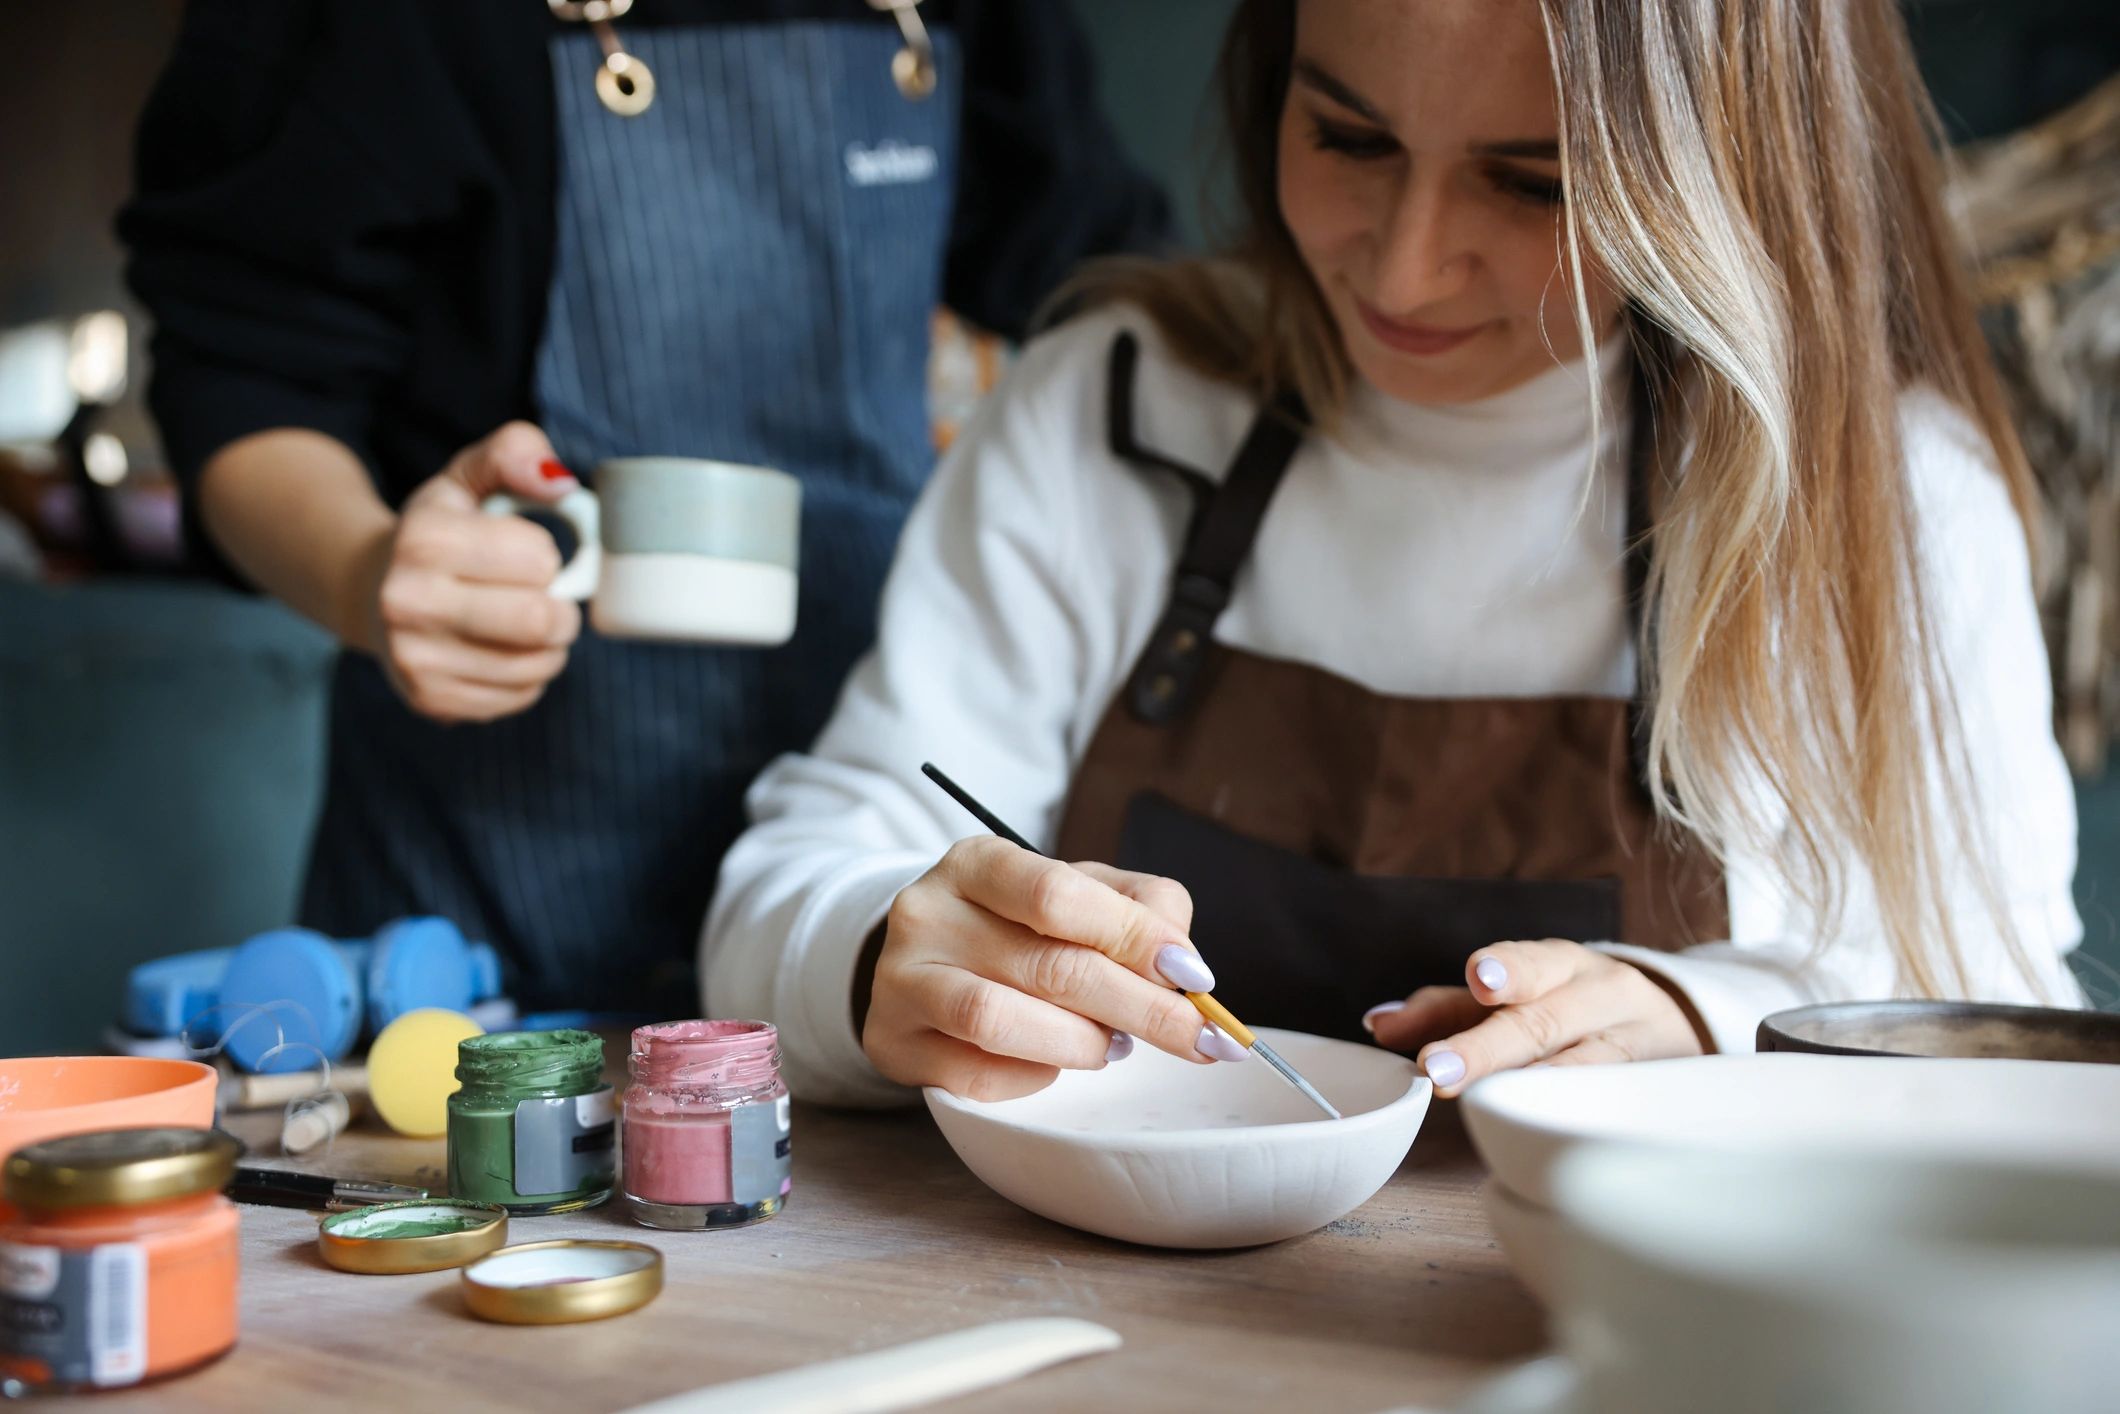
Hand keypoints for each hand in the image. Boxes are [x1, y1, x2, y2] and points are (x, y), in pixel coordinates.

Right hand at [351, 422, 582, 722]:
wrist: (375, 590)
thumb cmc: (441, 530)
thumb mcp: (470, 476)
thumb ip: (516, 452)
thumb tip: (560, 483)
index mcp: (424, 539)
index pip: (539, 560)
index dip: (544, 554)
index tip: (521, 552)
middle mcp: (408, 602)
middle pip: (540, 621)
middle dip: (559, 606)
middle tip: (541, 595)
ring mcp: (415, 659)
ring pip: (538, 664)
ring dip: (549, 644)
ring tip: (520, 622)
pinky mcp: (431, 700)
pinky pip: (522, 696)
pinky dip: (528, 675)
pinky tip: (499, 651)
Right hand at [862, 839, 1247, 1100]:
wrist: (926, 965)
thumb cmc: (1019, 928)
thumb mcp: (1079, 894)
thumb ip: (1139, 912)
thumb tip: (1184, 968)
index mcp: (977, 862)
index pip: (1058, 893)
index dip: (1135, 937)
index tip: (1194, 977)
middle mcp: (927, 913)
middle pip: (1047, 965)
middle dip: (1138, 1007)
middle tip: (1196, 1038)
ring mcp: (900, 980)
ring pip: (999, 1021)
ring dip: (1080, 1044)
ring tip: (1113, 1047)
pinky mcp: (892, 1042)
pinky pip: (973, 1075)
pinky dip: (1031, 1078)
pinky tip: (1053, 1064)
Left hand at [1363, 940, 1704, 1097]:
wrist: (1675, 1026)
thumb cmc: (1571, 1006)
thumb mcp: (1518, 994)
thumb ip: (1446, 1009)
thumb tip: (1378, 1024)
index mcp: (1562, 964)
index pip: (1533, 963)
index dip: (1507, 969)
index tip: (1481, 979)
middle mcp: (1603, 995)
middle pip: (1544, 1022)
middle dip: (1488, 1048)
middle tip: (1438, 1068)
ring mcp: (1635, 1044)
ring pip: (1583, 1067)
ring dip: (1527, 1087)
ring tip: (1480, 1102)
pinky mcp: (1653, 1091)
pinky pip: (1611, 1105)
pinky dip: (1577, 1115)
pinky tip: (1546, 1129)